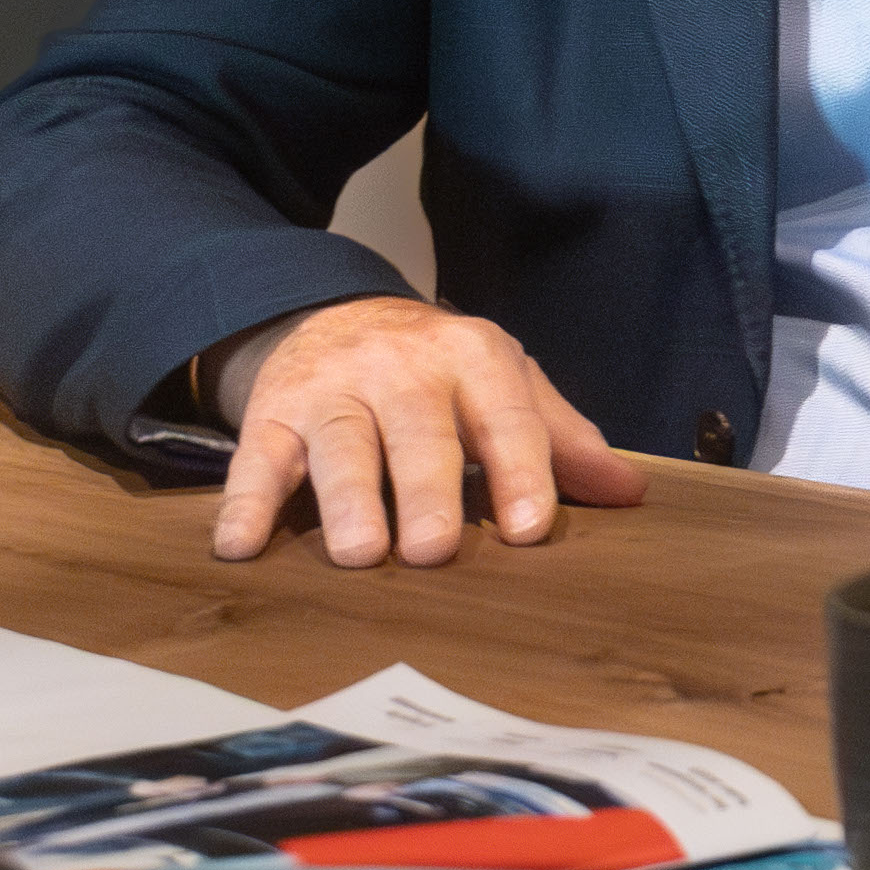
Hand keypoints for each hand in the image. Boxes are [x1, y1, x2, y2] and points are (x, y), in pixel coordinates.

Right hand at [204, 296, 646, 569]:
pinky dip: (244, 503)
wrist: (334, 314)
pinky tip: (239, 546)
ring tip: (358, 554)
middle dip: (425, 490)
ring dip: (345, 500)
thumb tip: (631, 493)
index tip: (528, 528)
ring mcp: (332, 391)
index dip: (520, 469)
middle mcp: (401, 369)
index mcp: (474, 358)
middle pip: (417, 432)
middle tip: (432, 550)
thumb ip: (562, 440)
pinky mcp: (273, 415)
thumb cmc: (438, 372)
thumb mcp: (505, 386)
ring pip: (339, 445)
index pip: (505, 415)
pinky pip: (256, 460)